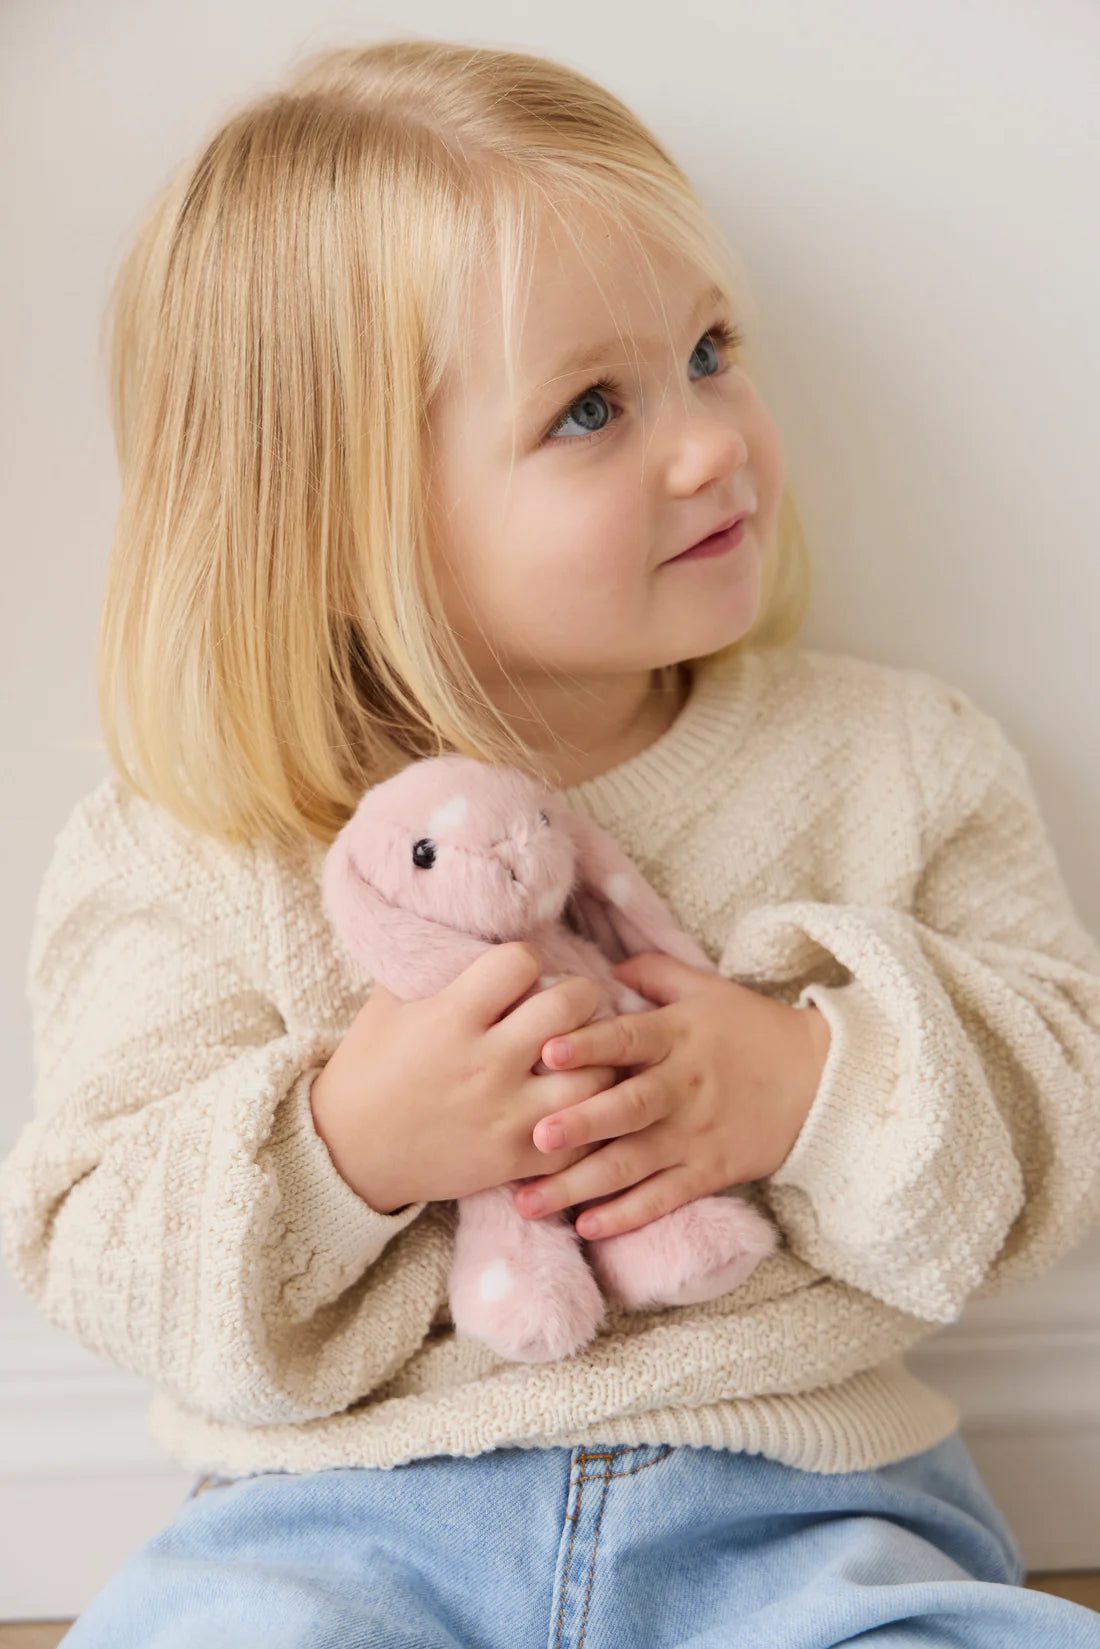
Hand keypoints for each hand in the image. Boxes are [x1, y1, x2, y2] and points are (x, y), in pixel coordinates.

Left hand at [511, 952, 831, 1239]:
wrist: (821, 1080)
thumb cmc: (753, 1030)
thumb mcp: (708, 991)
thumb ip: (655, 974)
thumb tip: (604, 966)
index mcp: (677, 1037)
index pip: (628, 1039)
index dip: (589, 1045)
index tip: (548, 1051)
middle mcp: (682, 1087)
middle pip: (627, 1108)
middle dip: (581, 1124)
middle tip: (535, 1137)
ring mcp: (695, 1135)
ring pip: (633, 1163)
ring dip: (581, 1184)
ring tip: (530, 1201)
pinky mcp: (710, 1172)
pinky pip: (664, 1198)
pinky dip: (627, 1215)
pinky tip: (587, 1227)